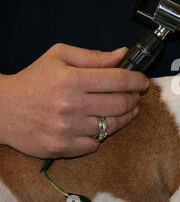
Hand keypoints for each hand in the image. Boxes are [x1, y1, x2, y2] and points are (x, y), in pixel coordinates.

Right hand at [0, 44, 148, 157]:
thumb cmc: (33, 80)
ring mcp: (67, 129)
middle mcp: (70, 105)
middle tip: (135, 95)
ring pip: (112, 126)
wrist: (2, 109)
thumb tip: (122, 54)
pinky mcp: (62, 148)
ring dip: (125, 117)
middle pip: (120, 104)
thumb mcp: (59, 57)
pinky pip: (96, 144)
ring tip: (127, 109)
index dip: (137, 80)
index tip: (143, 81)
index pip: (118, 80)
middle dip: (134, 98)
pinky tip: (101, 124)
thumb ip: (93, 56)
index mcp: (71, 80)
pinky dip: (102, 135)